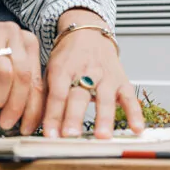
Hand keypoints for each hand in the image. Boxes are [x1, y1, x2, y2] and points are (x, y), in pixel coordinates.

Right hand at [0, 15, 44, 134]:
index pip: (37, 80)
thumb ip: (18, 86)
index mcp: (28, 42)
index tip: (29, 128)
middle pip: (23, 77)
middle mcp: (14, 35)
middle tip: (7, 123)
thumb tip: (28, 119)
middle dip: (16, 105)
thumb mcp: (6, 66)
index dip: (35, 108)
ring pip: (5, 75)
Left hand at [42, 10, 142, 139]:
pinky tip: (136, 128)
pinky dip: (134, 113)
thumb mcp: (51, 69)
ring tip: (101, 136)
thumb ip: (44, 96)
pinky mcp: (121, 80)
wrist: (88, 32)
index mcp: (63, 69)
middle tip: (70, 135)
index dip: (53, 115)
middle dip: (74, 117)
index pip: (57, 94)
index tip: (50, 134)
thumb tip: (32, 124)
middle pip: (79, 96)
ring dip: (103, 118)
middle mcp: (85, 72)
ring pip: (104, 98)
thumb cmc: (68, 56)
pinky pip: (130, 97)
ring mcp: (105, 76)